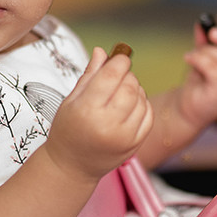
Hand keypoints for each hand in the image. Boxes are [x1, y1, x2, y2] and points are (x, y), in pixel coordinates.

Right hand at [44, 46, 152, 180]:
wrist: (72, 166)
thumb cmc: (68, 130)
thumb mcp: (71, 100)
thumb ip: (90, 75)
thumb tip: (102, 50)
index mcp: (87, 110)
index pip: (112, 75)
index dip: (119, 61)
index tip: (119, 57)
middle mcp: (108, 124)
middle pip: (129, 85)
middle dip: (126, 75)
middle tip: (117, 76)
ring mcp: (124, 137)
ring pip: (141, 98)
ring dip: (135, 89)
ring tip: (120, 93)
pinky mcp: (135, 144)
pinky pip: (148, 114)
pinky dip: (142, 104)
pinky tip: (129, 105)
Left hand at [179, 12, 216, 128]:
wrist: (188, 110)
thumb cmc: (199, 85)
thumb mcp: (203, 59)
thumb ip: (204, 42)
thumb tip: (200, 25)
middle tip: (211, 32)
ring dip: (206, 52)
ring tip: (192, 55)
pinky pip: (214, 69)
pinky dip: (199, 60)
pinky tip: (188, 58)